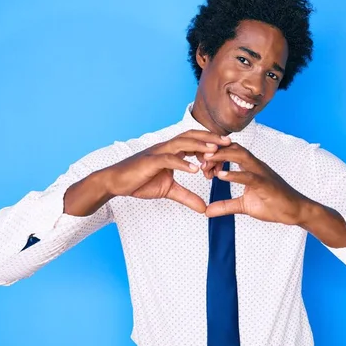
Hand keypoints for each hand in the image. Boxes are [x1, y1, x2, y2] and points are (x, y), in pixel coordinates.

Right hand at [103, 130, 230, 212]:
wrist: (116, 182)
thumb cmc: (140, 181)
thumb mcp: (169, 191)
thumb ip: (187, 197)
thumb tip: (204, 208)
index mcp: (172, 151)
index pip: (195, 141)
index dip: (211, 142)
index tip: (228, 147)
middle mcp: (166, 147)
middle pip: (192, 136)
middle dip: (211, 138)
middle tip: (229, 142)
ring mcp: (158, 152)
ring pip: (182, 143)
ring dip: (199, 146)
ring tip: (215, 151)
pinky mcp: (150, 161)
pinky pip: (168, 159)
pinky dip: (182, 163)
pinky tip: (195, 169)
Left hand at [203, 143, 307, 224]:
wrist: (295, 211)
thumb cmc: (273, 204)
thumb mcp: (244, 206)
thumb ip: (225, 206)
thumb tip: (207, 211)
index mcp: (251, 167)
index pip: (230, 152)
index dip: (215, 152)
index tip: (199, 159)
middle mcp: (256, 165)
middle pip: (233, 148)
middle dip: (215, 149)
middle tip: (198, 156)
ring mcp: (262, 173)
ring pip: (240, 156)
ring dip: (222, 156)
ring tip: (205, 161)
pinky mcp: (266, 184)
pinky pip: (248, 176)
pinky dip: (234, 174)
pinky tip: (220, 176)